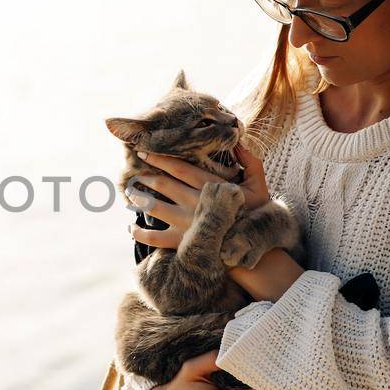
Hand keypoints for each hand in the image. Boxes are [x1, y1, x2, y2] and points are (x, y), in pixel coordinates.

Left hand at [126, 143, 271, 251]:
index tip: (144, 153)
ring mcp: (186, 223)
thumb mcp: (258, 185)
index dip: (159, 159)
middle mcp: (194, 202)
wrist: (252, 247)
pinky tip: (132, 228)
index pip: (179, 167)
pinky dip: (139, 233)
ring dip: (138, 199)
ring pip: (153, 207)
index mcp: (210, 186)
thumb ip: (251, 162)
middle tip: (133, 174)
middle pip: (162, 184)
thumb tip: (240, 141)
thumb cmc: (255, 214)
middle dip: (145, 177)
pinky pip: (154, 238)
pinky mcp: (182, 242)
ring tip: (131, 194)